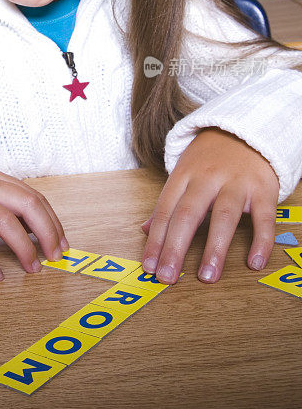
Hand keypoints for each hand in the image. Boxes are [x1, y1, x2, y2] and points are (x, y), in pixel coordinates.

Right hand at [0, 169, 67, 281]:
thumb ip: (10, 207)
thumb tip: (43, 230)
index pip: (33, 197)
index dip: (52, 222)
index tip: (62, 244)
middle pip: (24, 204)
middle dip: (46, 232)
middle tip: (54, 256)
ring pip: (2, 220)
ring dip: (23, 247)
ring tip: (32, 267)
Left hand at [141, 127, 279, 283]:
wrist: (246, 131)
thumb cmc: (210, 159)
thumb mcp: (183, 173)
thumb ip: (166, 204)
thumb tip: (144, 230)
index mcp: (184, 175)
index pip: (165, 211)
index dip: (156, 240)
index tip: (149, 267)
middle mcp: (208, 178)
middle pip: (188, 214)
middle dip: (176, 248)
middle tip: (168, 277)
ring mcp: (236, 183)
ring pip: (223, 216)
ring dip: (214, 248)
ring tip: (206, 276)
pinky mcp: (263, 189)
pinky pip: (263, 217)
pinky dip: (260, 240)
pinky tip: (254, 262)